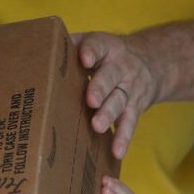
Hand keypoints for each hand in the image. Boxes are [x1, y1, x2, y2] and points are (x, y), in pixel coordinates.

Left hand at [73, 31, 159, 158]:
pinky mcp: (136, 107)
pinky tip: (116, 151)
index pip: (98, 46)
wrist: (153, 62)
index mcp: (107, 47)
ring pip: (119, 101)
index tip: (84, 58)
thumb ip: (72, 45)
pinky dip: (123, 137)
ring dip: (108, 114)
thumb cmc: (109, 54)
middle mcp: (121, 67)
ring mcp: (130, 88)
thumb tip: (40, 48)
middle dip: (100, 89)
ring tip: (97, 126)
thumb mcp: (96, 42)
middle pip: (110, 77)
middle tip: (90, 100)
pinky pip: (130, 123)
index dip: (91, 51)